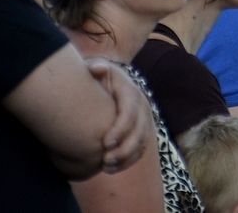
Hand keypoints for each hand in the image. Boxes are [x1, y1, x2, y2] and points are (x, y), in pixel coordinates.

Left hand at [86, 58, 154, 173]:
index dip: (121, 129)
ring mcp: (143, 120)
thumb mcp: (95, 68)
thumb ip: (95, 68)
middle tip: (105, 160)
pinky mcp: (140, 131)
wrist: (103, 84)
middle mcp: (141, 106)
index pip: (131, 111)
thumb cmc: (94, 77)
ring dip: (126, 158)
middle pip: (140, 130)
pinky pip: (139, 149)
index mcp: (131, 91)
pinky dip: (127, 161)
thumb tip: (97, 69)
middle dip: (125, 148)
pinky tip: (109, 169)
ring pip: (141, 143)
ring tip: (106, 167)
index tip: (105, 143)